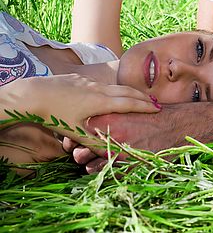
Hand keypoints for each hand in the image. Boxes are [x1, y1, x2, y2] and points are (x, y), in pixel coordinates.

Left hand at [22, 74, 159, 145]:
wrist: (34, 94)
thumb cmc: (55, 114)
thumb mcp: (75, 132)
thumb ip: (94, 142)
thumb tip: (109, 153)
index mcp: (100, 101)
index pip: (129, 103)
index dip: (144, 106)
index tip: (157, 108)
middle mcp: (98, 89)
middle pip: (125, 91)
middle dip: (141, 97)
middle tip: (153, 102)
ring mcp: (89, 82)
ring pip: (114, 86)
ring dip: (128, 92)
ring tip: (136, 98)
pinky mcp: (79, 79)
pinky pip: (101, 84)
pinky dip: (112, 90)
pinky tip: (109, 94)